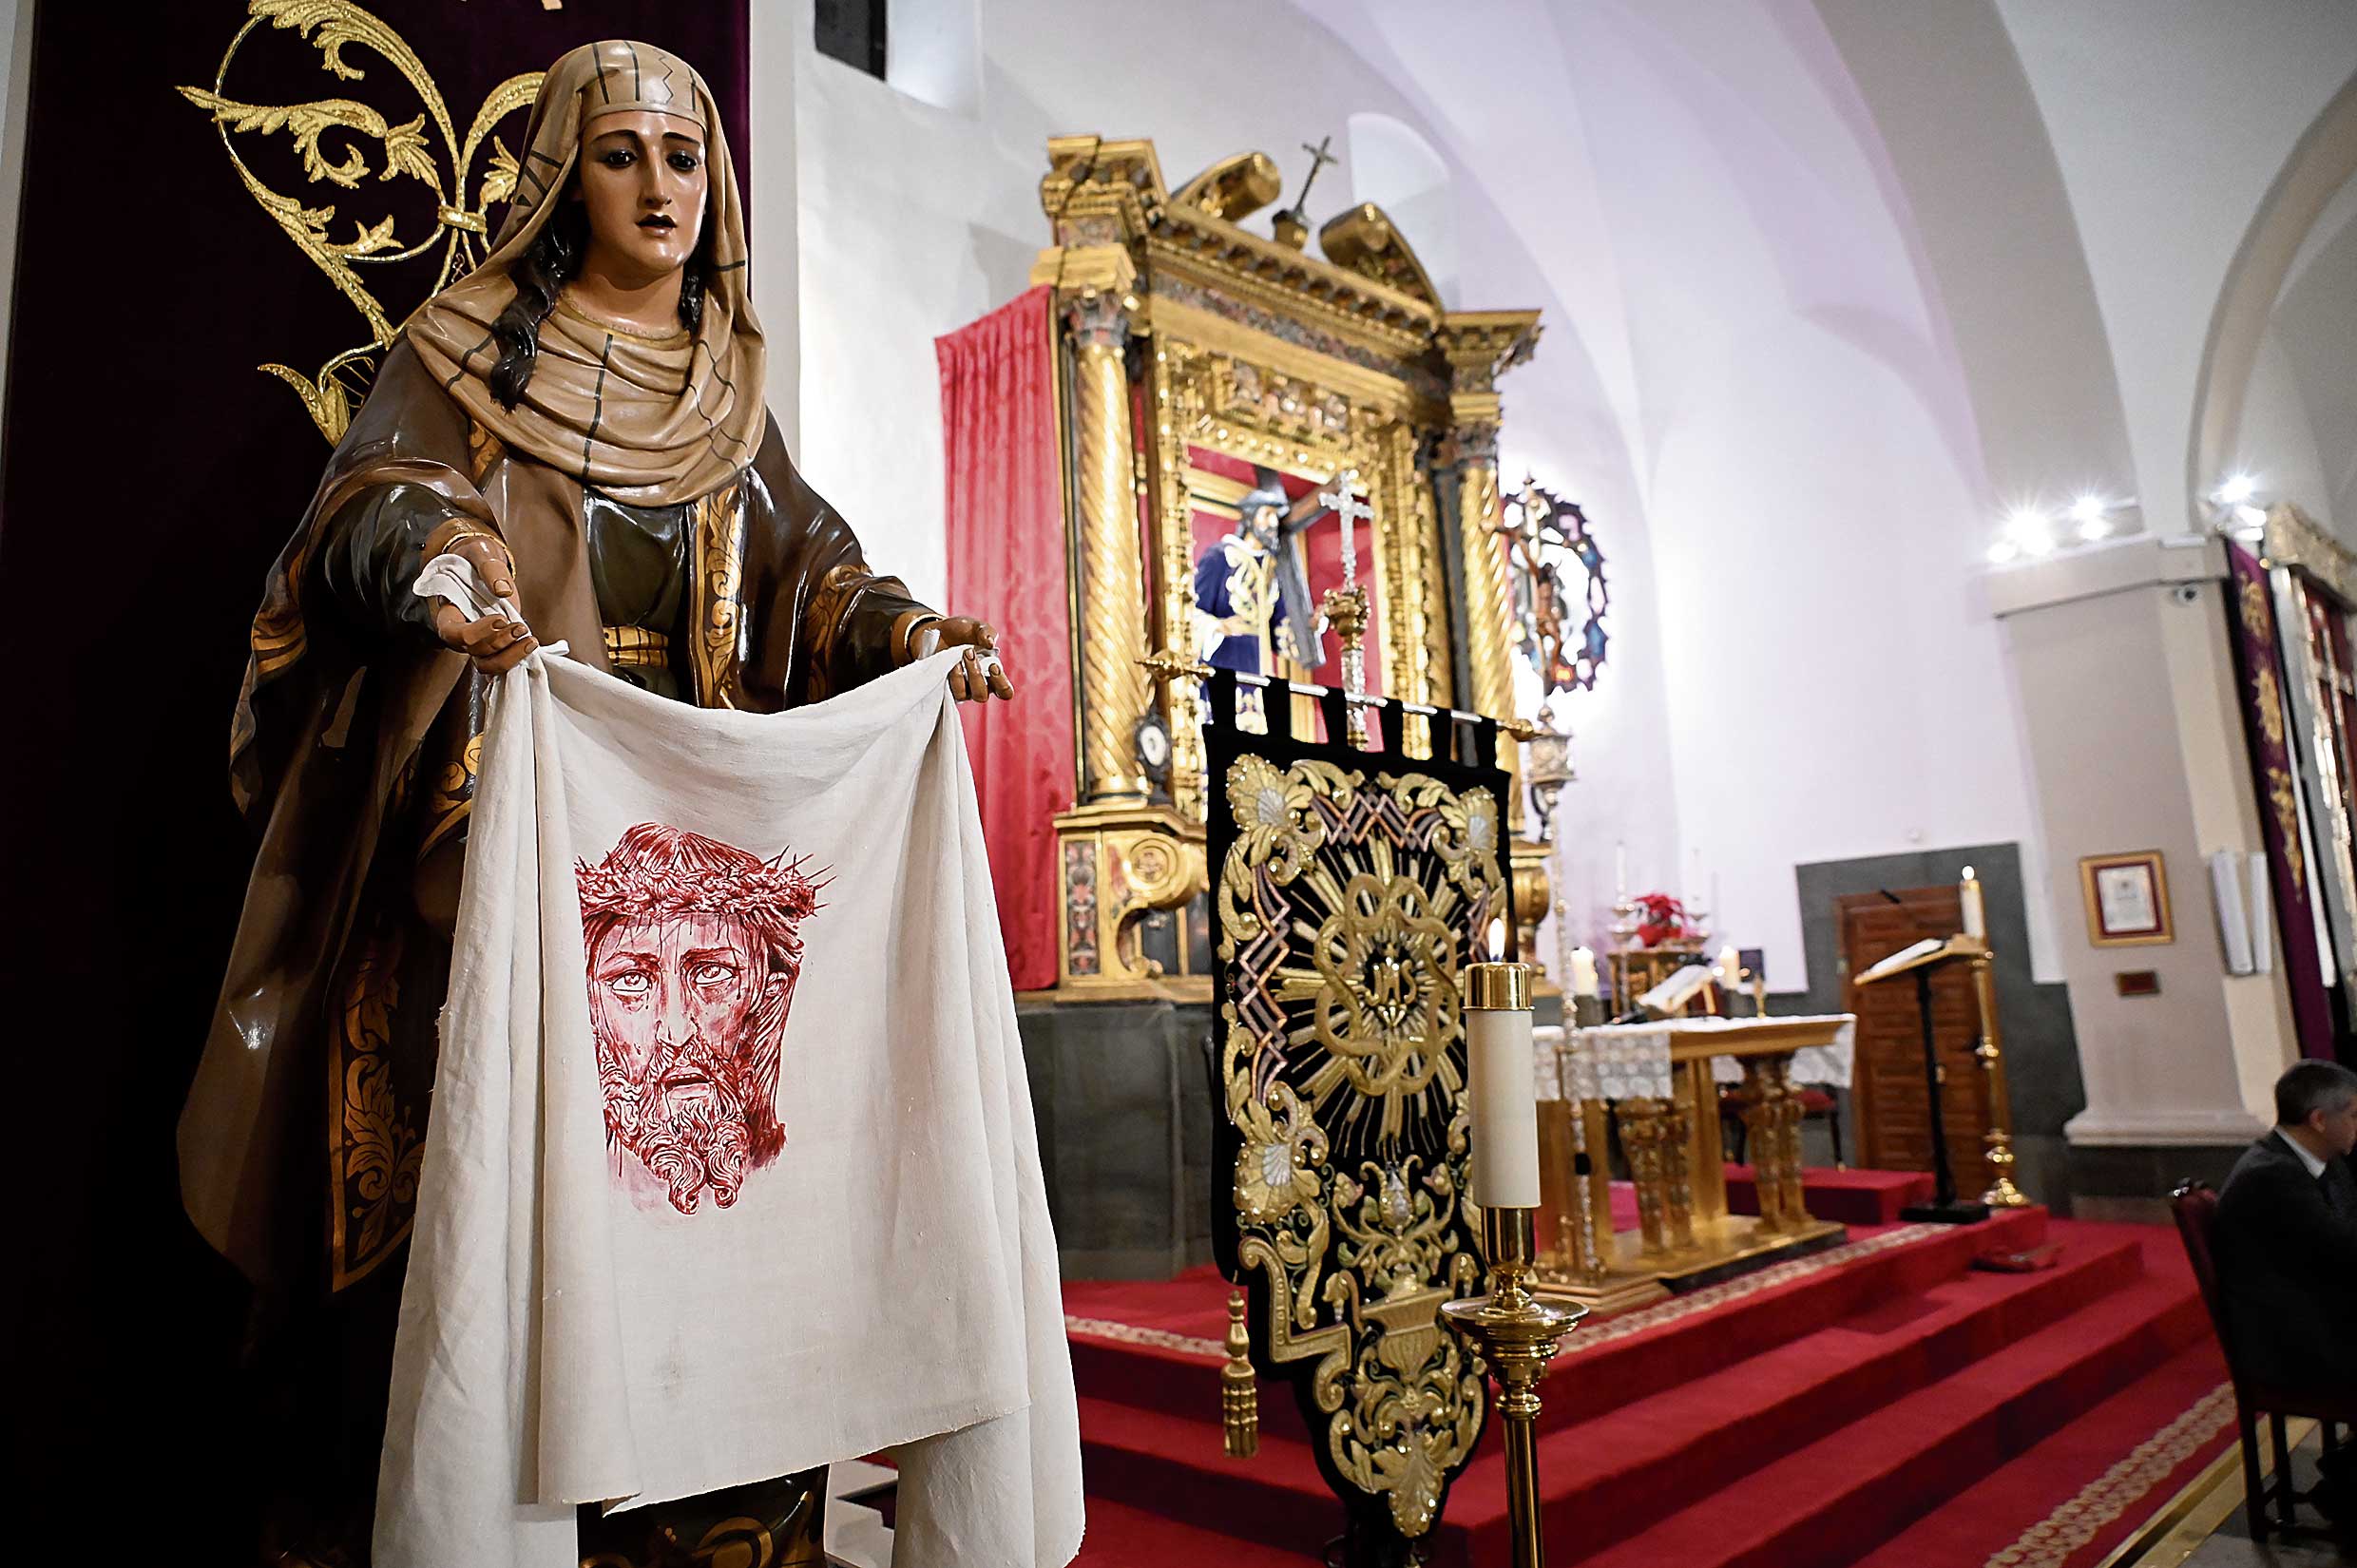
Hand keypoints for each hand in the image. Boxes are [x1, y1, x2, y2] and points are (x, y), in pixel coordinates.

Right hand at [431, 534, 535, 673]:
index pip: (454, 634)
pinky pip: (501, 663)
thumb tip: (503, 590)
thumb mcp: (481, 553)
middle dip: (500, 642)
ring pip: (488, 665)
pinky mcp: (495, 646)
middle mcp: (460, 634)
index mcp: (448, 614)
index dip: (479, 632)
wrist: (483, 565)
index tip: (501, 619)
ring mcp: (478, 643)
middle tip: (521, 627)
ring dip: (510, 656)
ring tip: (530, 640)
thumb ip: (489, 568)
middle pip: (475, 650)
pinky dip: (517, 659)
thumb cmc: (476, 558)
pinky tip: (530, 645)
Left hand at [935, 615, 1015, 702]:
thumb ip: (986, 633)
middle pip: (982, 696)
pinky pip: (950, 691)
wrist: (938, 631)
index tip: (993, 666)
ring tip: (958, 657)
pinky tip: (950, 663)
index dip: (1001, 683)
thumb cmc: (962, 632)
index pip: (1004, 691)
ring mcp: (961, 689)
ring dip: (961, 675)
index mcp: (992, 674)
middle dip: (975, 674)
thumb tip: (990, 643)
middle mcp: (978, 686)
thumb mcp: (977, 627)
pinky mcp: (946, 689)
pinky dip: (952, 676)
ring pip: (965, 695)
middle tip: (969, 653)